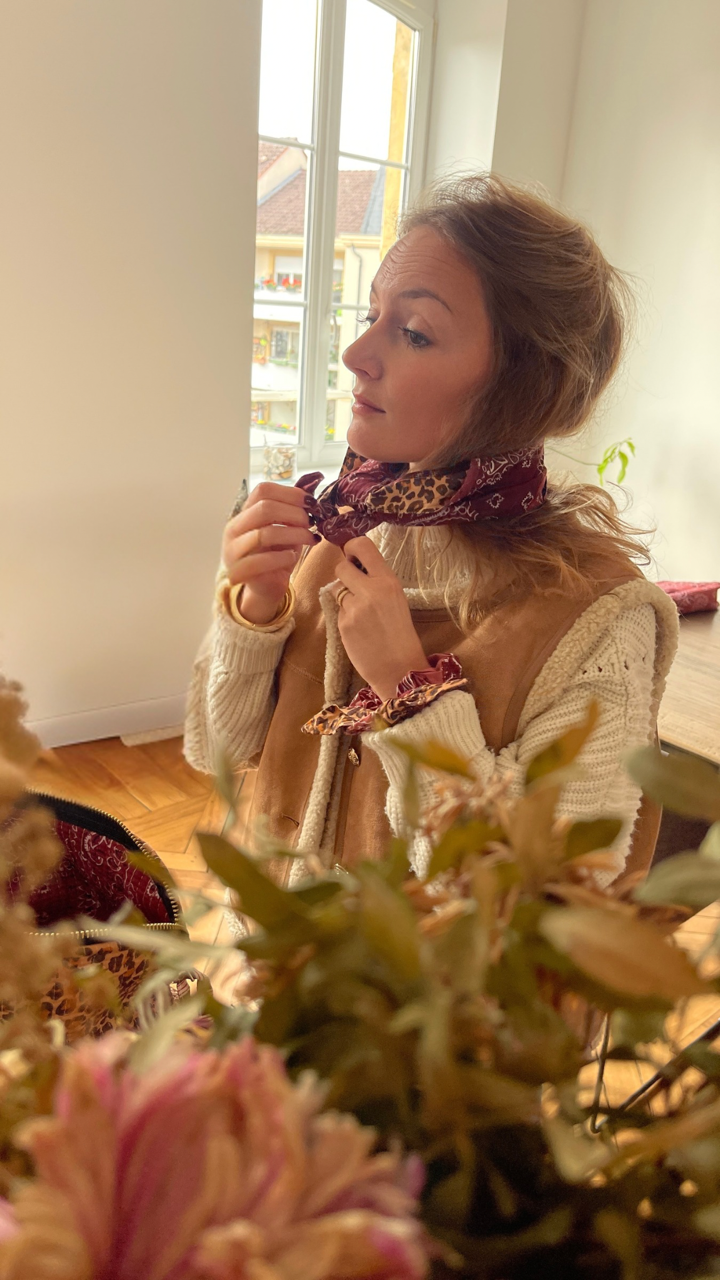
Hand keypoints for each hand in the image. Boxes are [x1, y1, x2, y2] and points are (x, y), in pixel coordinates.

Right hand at [222, 481, 315, 623]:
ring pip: (265, 533)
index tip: (311, 503)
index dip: (290, 493)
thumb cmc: (276, 555)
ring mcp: (233, 550)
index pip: (263, 491)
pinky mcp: (239, 572)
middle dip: (295, 514)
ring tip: (309, 540)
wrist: (265, 587)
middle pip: (264, 508)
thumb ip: (294, 507)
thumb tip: (315, 479)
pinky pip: (262, 560)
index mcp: (244, 513)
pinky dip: (283, 557)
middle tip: (312, 523)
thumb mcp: (286, 528)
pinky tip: (292, 557)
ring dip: (294, 535)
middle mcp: (234, 529)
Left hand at [331, 537, 427, 699]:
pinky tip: (359, 630)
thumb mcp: (396, 599)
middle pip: (341, 566)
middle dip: (344, 574)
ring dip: (344, 598)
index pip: (363, 546)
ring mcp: (355, 607)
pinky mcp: (343, 623)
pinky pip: (337, 611)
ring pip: (337, 590)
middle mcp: (371, 590)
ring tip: (361, 614)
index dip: (351, 547)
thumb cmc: (401, 634)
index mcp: (388, 581)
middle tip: (353, 586)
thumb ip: (377, 581)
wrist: (400, 668)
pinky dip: (344, 617)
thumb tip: (355, 566)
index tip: (351, 554)